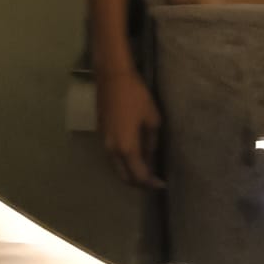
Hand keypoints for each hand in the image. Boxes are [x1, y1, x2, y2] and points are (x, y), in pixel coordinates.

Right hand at [97, 67, 163, 188]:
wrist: (112, 78)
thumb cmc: (136, 96)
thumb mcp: (152, 119)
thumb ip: (151, 141)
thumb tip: (150, 155)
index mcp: (126, 148)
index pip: (139, 175)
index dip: (151, 183)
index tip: (162, 185)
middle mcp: (112, 150)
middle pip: (124, 177)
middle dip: (139, 183)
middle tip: (153, 182)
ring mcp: (104, 143)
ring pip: (117, 169)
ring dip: (130, 174)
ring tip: (146, 171)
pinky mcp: (101, 135)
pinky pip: (113, 158)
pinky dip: (123, 164)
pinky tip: (134, 158)